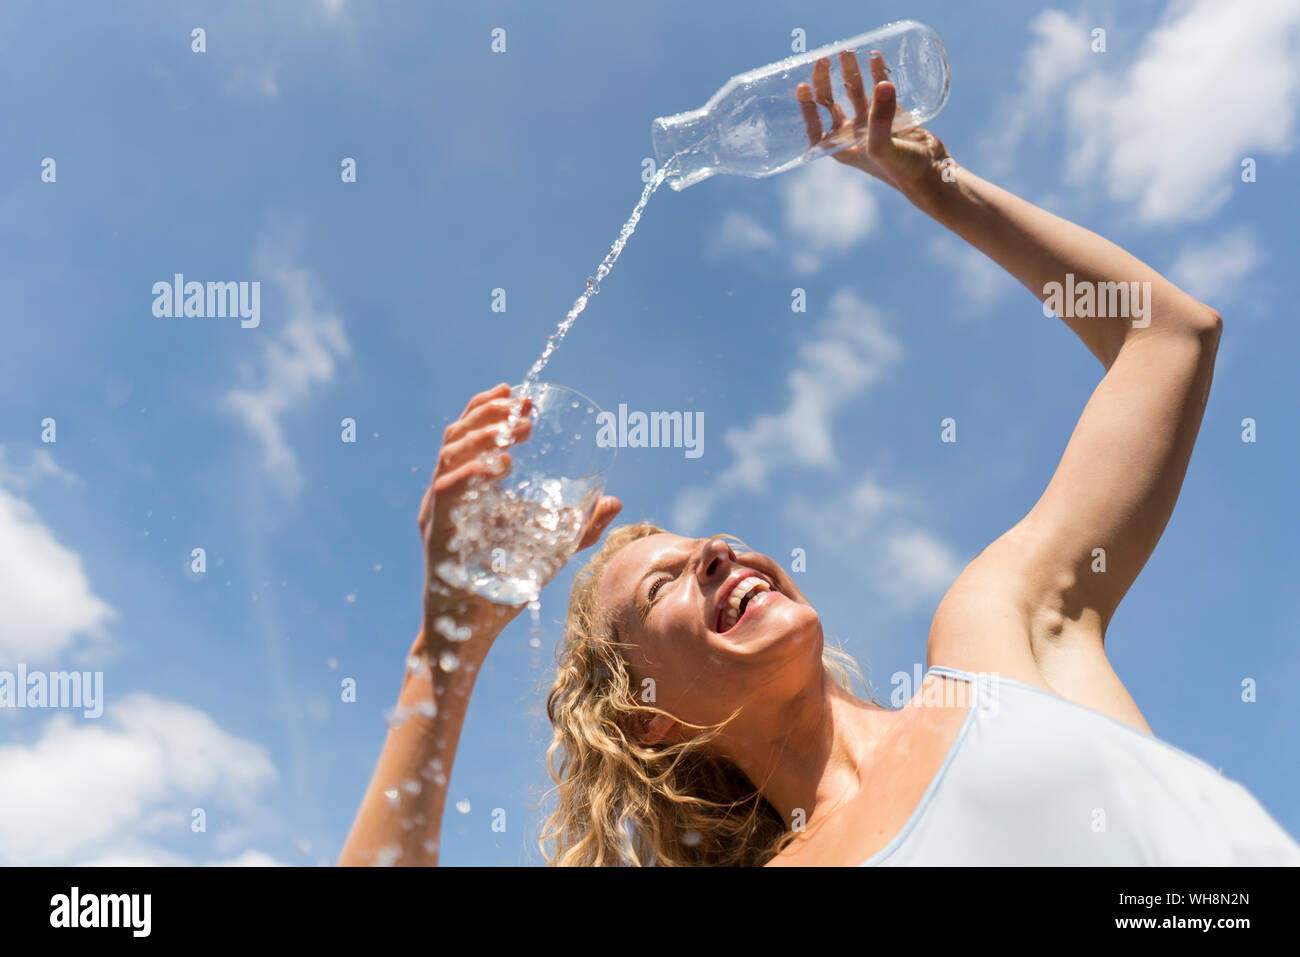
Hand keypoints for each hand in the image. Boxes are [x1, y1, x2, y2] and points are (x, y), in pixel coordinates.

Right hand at [416, 383, 622, 642]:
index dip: (489, 409)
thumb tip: (615, 501)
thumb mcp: (548, 551)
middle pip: (456, 436)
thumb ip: (578, 528)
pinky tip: (501, 466)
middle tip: (523, 409)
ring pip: (449, 454)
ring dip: (482, 435)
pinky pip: (448, 490)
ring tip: (516, 432)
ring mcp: (438, 511)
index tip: (518, 394)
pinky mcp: (438, 533)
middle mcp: (447, 494)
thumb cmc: (502, 589)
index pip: (468, 435)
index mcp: (465, 489)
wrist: (469, 631)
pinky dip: (473, 472)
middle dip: (489, 414)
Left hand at [796, 50, 951, 199]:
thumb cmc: (903, 170)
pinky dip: (876, 73)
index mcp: (841, 148)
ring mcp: (871, 123)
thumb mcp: (885, 149)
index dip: (806, 108)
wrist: (933, 173)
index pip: (815, 128)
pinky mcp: (891, 114)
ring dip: (849, 73)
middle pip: (830, 104)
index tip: (803, 86)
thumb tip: (883, 85)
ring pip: (854, 92)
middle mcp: (852, 135)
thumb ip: (880, 120)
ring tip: (846, 51)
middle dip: (825, 82)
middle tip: (824, 59)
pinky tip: (874, 56)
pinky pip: (879, 88)